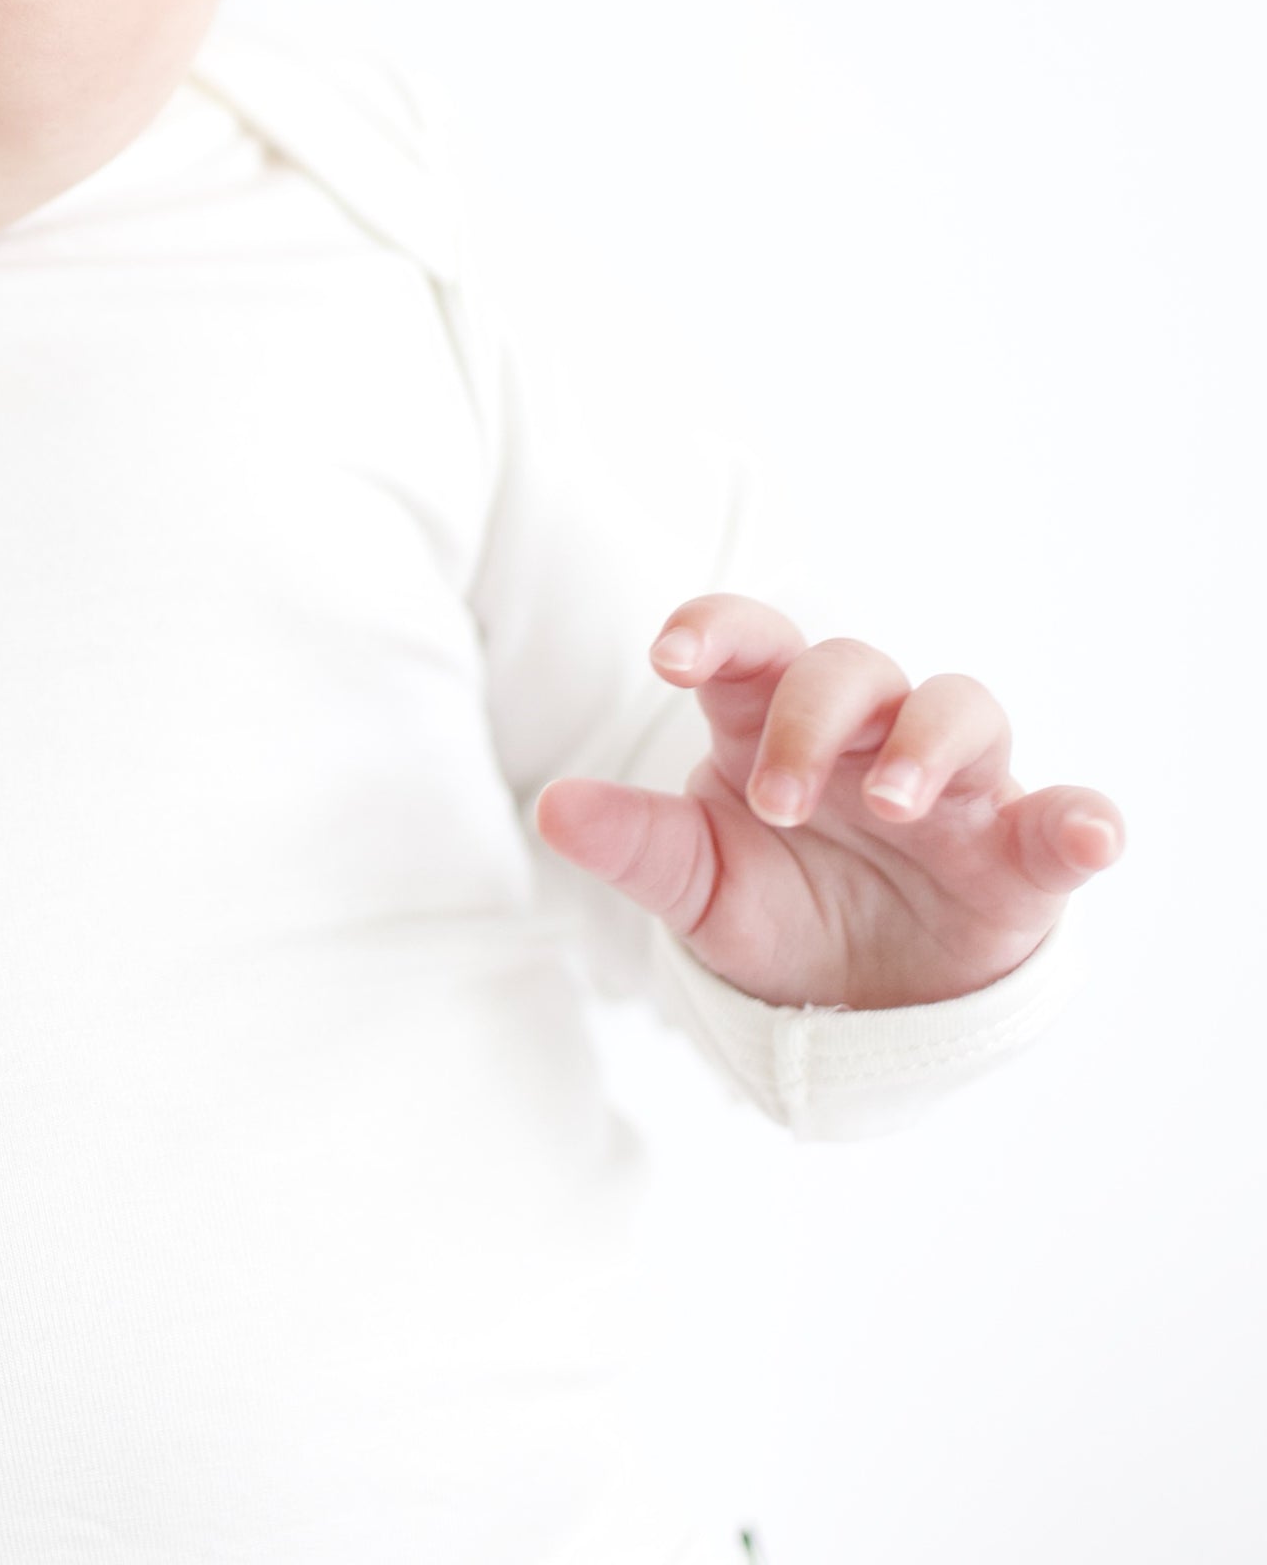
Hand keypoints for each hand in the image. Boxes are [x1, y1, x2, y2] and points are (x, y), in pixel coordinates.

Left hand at [532, 592, 1125, 1009]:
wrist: (855, 1009)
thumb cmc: (773, 910)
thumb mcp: (695, 885)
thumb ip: (634, 842)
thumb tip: (551, 809)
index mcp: (771, 725)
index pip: (751, 642)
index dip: (717, 630)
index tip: (670, 658)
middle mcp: (866, 736)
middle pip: (851, 669)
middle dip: (810, 719)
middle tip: (779, 800)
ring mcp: (951, 789)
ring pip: (959, 707)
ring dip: (929, 743)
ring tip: (890, 802)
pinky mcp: (1019, 857)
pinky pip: (1064, 818)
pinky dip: (1083, 820)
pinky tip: (1089, 833)